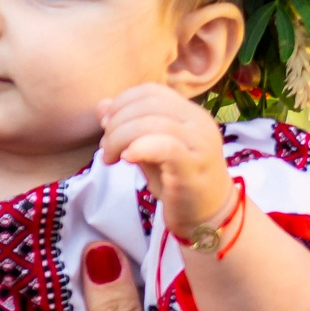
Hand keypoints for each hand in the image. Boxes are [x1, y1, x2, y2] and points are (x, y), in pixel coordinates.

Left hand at [97, 82, 234, 237]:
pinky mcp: (195, 166)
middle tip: (105, 147)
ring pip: (153, 122)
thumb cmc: (177, 184)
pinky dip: (139, 148)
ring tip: (110, 158)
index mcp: (190, 113)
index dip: (122, 102)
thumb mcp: (149, 152)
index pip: (151, 91)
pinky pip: (165, 146)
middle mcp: (199, 122)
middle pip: (150, 103)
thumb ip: (129, 128)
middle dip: (117, 121)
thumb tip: (101, 106)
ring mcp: (200, 143)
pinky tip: (127, 160)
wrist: (208, 219)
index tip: (106, 125)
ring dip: (121, 137)